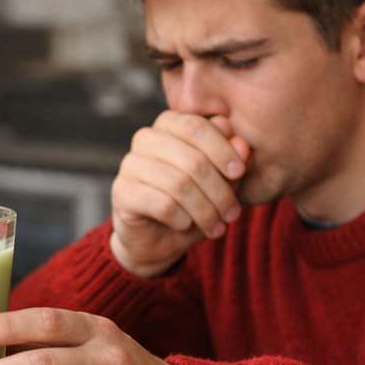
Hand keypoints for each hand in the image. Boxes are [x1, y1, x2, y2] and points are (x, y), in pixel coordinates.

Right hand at [111, 112, 250, 276]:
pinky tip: (185, 225)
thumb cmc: (192, 204)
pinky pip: (163, 204)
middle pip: (192, 158)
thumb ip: (233, 160)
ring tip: (215, 226)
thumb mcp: (221, 182)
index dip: (222, 149)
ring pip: (179, 184)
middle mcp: (145, 139)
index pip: (196, 127)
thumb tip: (242, 144)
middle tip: (232, 214)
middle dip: (219, 190)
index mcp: (168, 125)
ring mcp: (129, 164)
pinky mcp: (122, 192)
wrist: (157, 239)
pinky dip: (182, 219)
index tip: (240, 173)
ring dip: (204, 210)